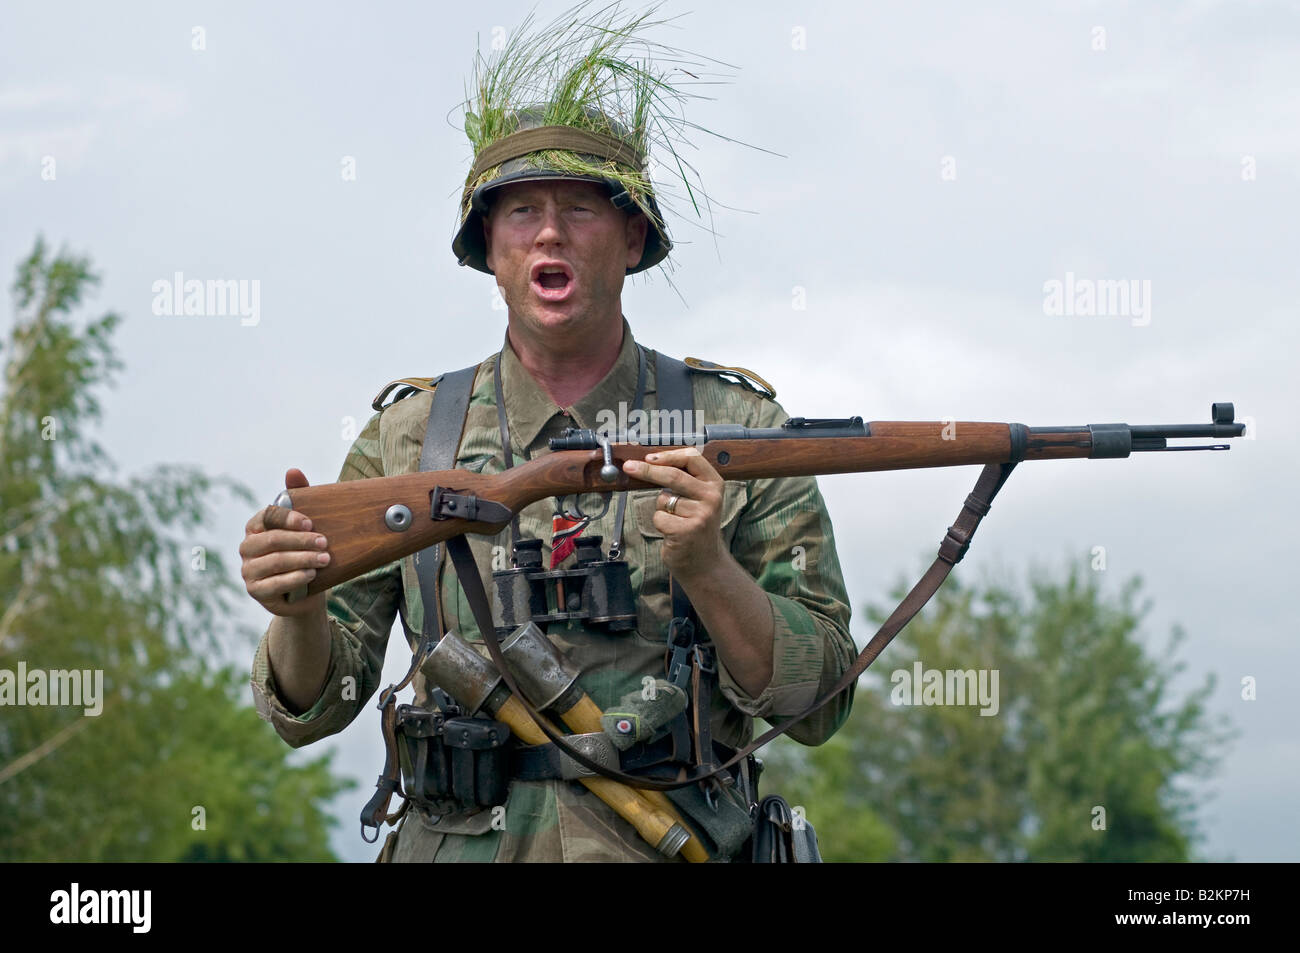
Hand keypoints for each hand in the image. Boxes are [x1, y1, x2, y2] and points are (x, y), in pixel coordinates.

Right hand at [240, 468, 328, 616]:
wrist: (307, 590)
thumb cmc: (304, 551)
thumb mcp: (304, 525)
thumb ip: (299, 496)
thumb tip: (293, 470)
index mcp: (256, 527)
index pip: (267, 516)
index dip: (288, 518)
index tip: (310, 522)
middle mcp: (247, 547)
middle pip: (272, 540)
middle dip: (301, 540)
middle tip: (324, 542)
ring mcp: (249, 570)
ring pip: (275, 561)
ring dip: (303, 559)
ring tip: (324, 559)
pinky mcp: (255, 590)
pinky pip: (275, 583)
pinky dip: (295, 578)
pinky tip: (311, 574)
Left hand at [622, 447, 726, 580]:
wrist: (705, 562)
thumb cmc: (695, 526)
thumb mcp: (698, 499)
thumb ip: (684, 480)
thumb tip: (649, 462)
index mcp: (714, 484)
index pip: (692, 458)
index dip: (668, 455)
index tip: (649, 457)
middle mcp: (711, 497)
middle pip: (673, 475)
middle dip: (648, 470)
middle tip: (629, 467)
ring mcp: (700, 515)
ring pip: (663, 499)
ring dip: (661, 508)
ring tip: (675, 520)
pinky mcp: (686, 531)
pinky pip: (659, 517)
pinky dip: (659, 523)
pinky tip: (672, 532)